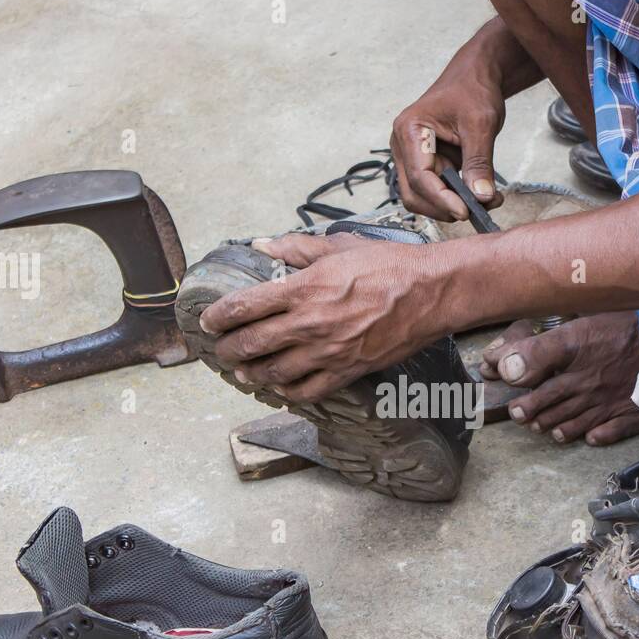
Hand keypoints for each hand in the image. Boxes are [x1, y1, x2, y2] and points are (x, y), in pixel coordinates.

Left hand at [198, 234, 452, 401]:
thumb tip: (262, 245)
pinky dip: (286, 393)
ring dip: (251, 374)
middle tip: (220, 350)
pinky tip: (279, 388)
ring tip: (243, 372)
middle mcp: (309, 323)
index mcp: (303, 289)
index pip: (244, 306)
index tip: (209, 321)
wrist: (429, 293)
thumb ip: (295, 248)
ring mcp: (327, 352)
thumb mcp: (338, 246)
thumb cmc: (388, 265)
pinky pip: (307, 391)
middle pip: (251, 344)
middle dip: (228, 349)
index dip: (219, 317)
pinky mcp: (347, 371)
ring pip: (273, 373)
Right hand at [391, 53, 506, 220]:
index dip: (441, 199)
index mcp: (409, 130)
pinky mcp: (425, 164)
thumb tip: (481, 198)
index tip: (465, 211)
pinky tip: (477, 195)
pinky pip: (434, 191)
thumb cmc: (473, 91)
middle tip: (474, 211)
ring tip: (482, 201)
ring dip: (449, 206)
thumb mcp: (481, 125)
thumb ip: (479, 162)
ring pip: (422, 198)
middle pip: (414, 193)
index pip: (419, 176)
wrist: (474, 78)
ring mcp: (411, 157)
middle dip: (443, 207)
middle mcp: (403, 146)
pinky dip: (454, 199)